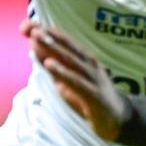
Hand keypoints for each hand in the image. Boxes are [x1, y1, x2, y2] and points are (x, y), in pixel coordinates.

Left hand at [22, 19, 127, 140]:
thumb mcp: (69, 80)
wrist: (119, 120)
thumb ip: (54, 66)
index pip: (64, 41)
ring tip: (37, 38)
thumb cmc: (91, 97)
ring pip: (70, 59)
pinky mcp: (94, 94)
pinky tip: (49, 64)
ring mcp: (92, 77)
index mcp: (84, 58)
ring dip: (53, 47)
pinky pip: (76, 81)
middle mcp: (89, 64)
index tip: (26, 25)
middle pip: (67, 46)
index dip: (46, 32)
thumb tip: (34, 49)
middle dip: (48, 35)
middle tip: (31, 27)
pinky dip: (62, 71)